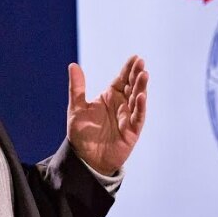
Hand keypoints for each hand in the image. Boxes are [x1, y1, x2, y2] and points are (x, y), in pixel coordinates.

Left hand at [67, 55, 148, 175]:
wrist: (85, 158)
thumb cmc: (82, 133)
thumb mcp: (76, 108)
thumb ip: (77, 88)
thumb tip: (73, 65)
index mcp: (110, 97)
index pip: (121, 79)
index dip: (128, 69)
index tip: (135, 57)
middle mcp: (121, 105)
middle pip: (132, 86)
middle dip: (137, 75)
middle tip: (141, 63)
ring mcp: (128, 117)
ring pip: (138, 99)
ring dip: (141, 87)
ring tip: (144, 75)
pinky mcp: (131, 131)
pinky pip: (138, 117)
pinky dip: (140, 107)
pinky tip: (142, 96)